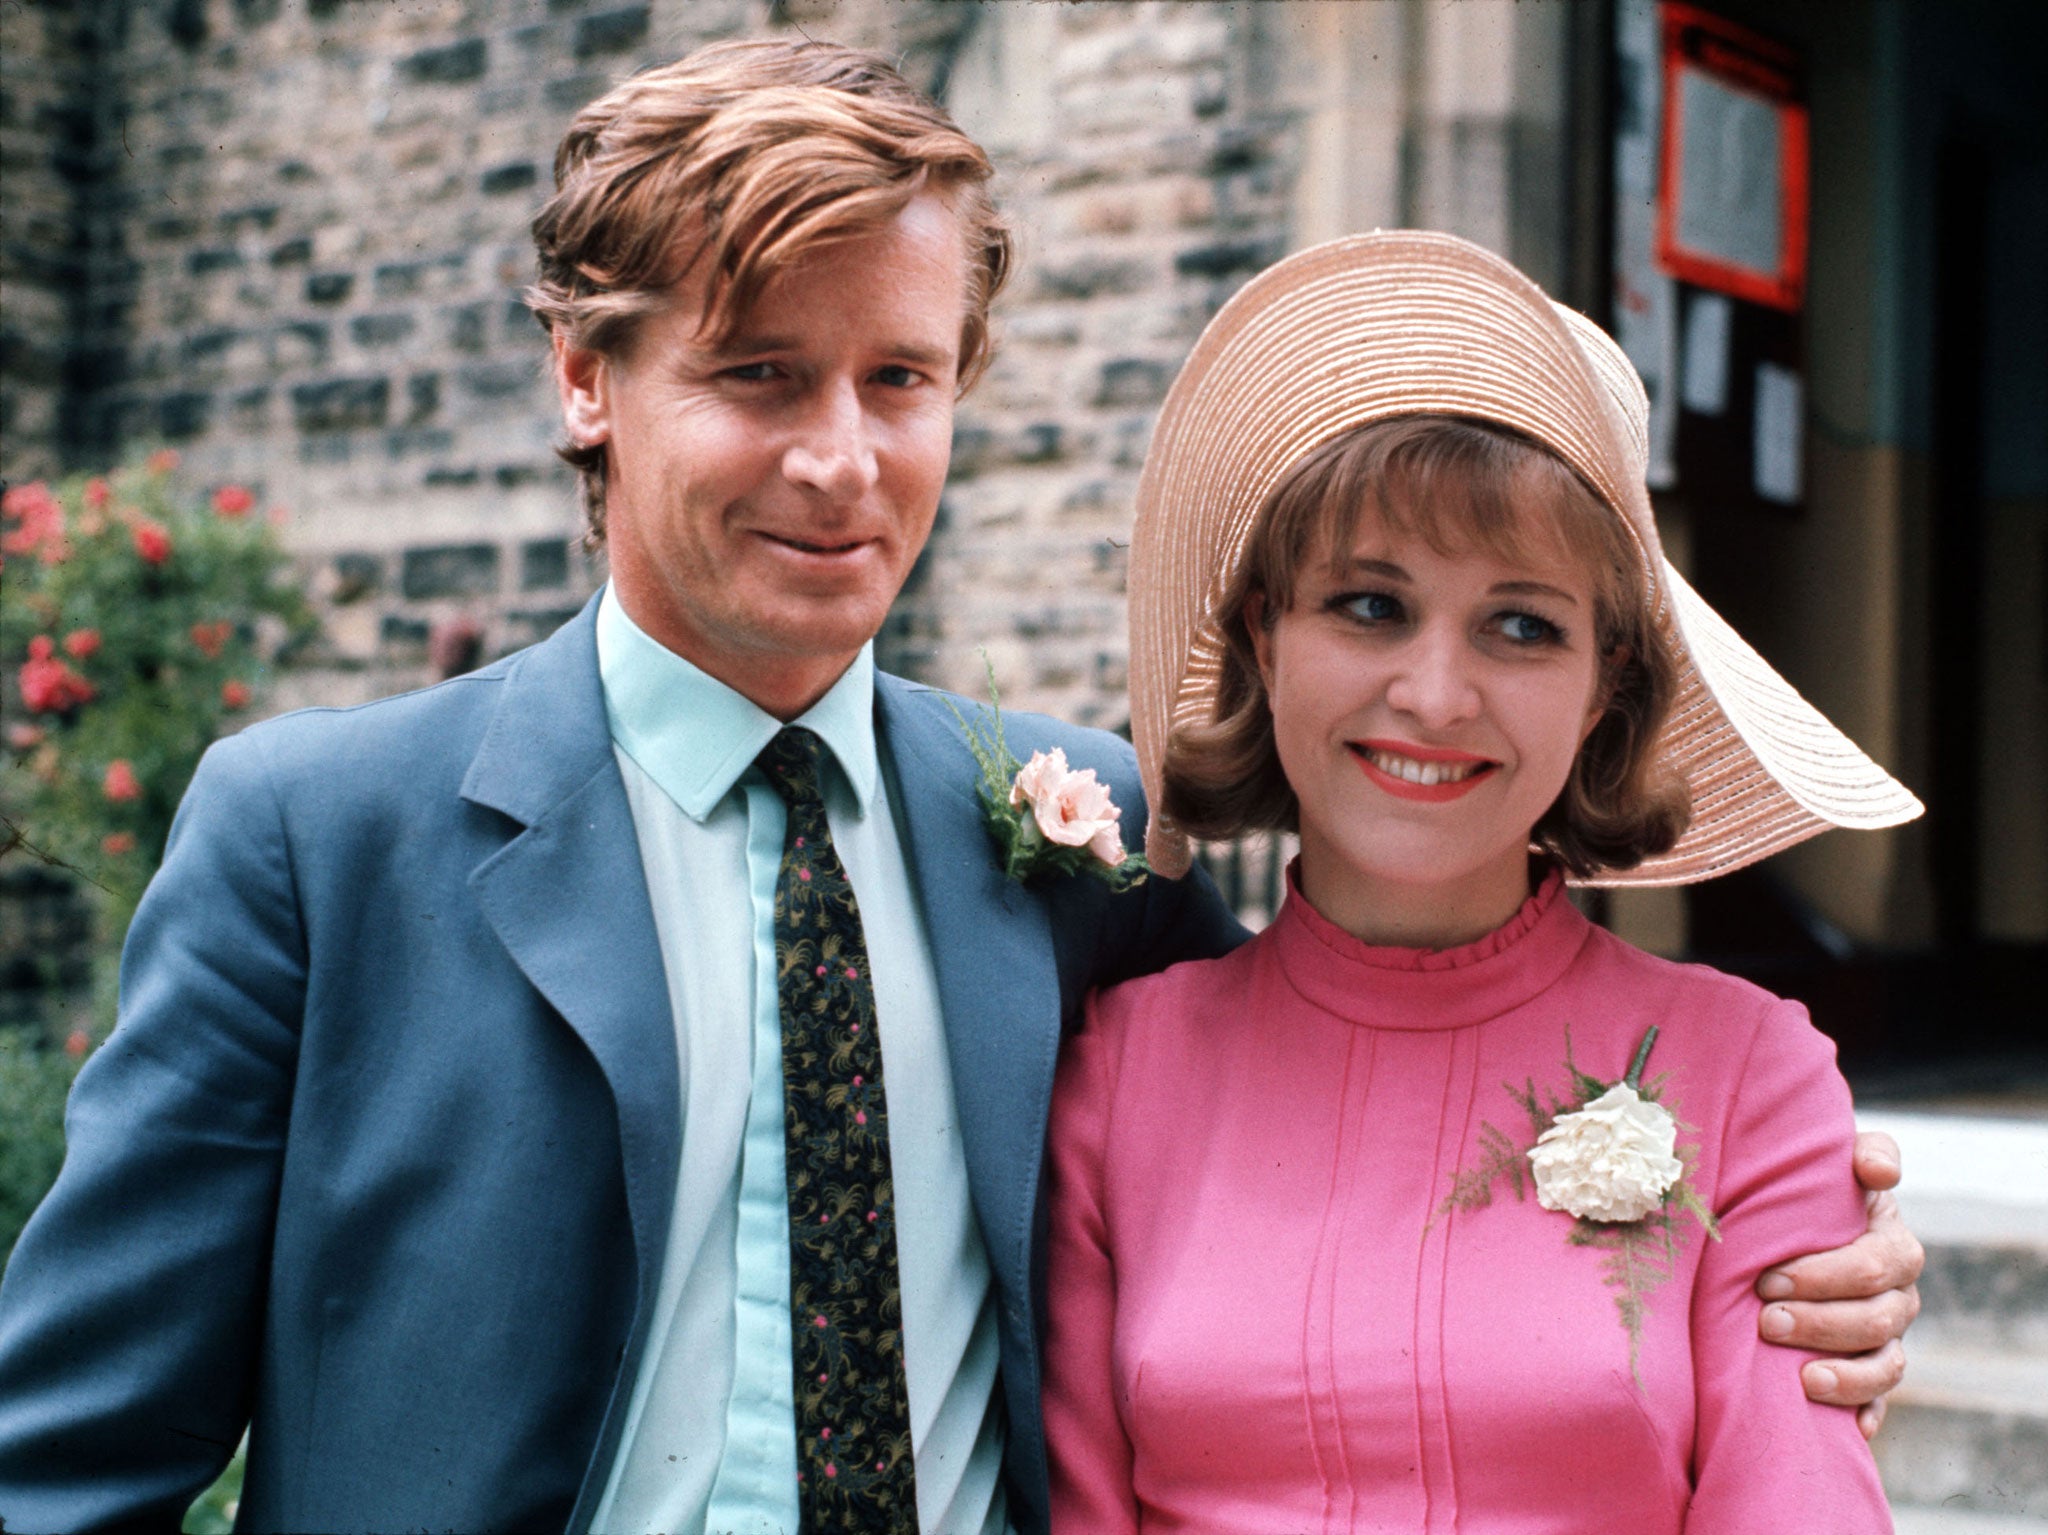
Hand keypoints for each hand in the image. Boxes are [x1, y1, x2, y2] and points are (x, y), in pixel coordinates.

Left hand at [1755, 1130, 1922, 1439]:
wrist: (1792, 1220)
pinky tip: (1846, 1429)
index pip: (1874, 1266)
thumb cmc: (1806, 1190)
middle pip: (1875, 1319)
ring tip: (1800, 1379)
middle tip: (1766, 1320)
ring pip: (1885, 1365)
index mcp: (1890, 1241)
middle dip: (1820, 1323)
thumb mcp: (1829, 1164)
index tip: (1768, 1278)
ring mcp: (1887, 1335)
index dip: (1824, 1276)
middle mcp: (1897, 1293)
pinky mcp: (1870, 1369)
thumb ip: (1860, 1154)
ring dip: (1844, 1375)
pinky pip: (1880, 1401)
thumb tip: (1876, 1171)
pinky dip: (1863, 1413)